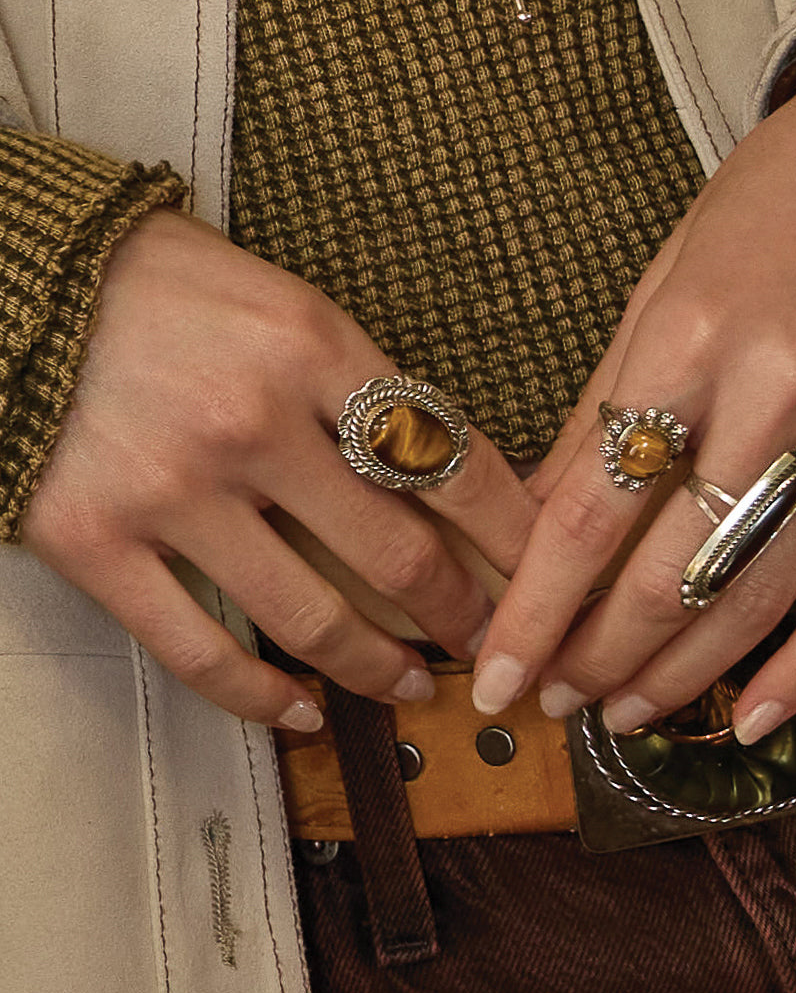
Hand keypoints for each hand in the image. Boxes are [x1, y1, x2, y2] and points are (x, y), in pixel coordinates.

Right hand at [22, 209, 535, 726]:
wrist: (21, 281)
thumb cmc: (162, 284)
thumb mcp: (283, 300)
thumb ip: (357, 379)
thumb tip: (437, 467)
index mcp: (311, 346)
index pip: (449, 458)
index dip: (512, 532)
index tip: (546, 569)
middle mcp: (252, 422)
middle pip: (396, 551)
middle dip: (463, 613)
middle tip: (494, 643)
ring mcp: (173, 490)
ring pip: (310, 616)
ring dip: (379, 666)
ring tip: (414, 685)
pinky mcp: (97, 542)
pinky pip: (198, 648)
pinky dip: (260, 696)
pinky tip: (301, 711)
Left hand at [471, 68, 795, 740]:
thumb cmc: (779, 202)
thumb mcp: (663, 281)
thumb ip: (604, 403)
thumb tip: (538, 514)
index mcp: (690, 336)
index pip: (592, 508)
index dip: (535, 609)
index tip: (495, 671)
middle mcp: (776, 392)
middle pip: (668, 572)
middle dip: (596, 657)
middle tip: (554, 698)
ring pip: (757, 597)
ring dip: (680, 676)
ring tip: (624, 712)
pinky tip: (753, 715)